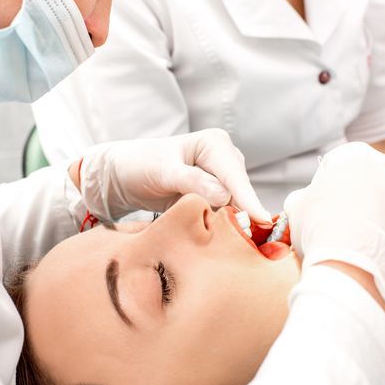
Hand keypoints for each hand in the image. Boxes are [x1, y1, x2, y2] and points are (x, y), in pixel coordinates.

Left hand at [78, 129, 271, 224]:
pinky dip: (218, 225)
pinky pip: (223, 214)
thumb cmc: (139, 165)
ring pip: (234, 206)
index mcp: (214, 144)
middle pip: (240, 192)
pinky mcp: (213, 198)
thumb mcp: (162, 170)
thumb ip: (192, 181)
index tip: (262, 220)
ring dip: (228, 222)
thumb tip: (223, 195)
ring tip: (216, 239)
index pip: (235, 175)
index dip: (248, 199)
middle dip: (240, 214)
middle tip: (238, 240)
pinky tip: (210, 237)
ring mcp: (220, 180)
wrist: (122, 175)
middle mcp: (223, 160)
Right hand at [283, 142, 384, 325]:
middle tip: (339, 223)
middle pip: (369, 182)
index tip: (322, 204)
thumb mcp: (296, 204)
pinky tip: (371, 255)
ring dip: (374, 219)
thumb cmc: (318, 230)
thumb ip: (306, 196)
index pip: (340, 164)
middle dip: (357, 198)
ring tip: (355, 244)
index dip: (328, 184)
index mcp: (356, 154)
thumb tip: (308, 202)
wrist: (350, 267)